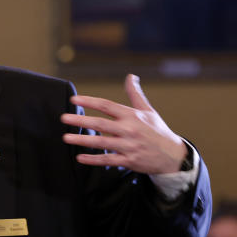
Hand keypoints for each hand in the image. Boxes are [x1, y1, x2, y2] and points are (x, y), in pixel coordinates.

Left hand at [61, 74, 187, 174]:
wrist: (172, 155)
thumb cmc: (158, 131)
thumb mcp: (148, 110)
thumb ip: (135, 94)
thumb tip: (131, 76)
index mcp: (132, 116)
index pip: (107, 106)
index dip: (89, 102)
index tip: (74, 100)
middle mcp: (129, 130)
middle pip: (100, 124)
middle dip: (81, 121)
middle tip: (64, 118)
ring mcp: (128, 146)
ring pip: (101, 143)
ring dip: (83, 141)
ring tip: (66, 138)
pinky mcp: (129, 160)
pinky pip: (108, 160)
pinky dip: (93, 159)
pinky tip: (80, 157)